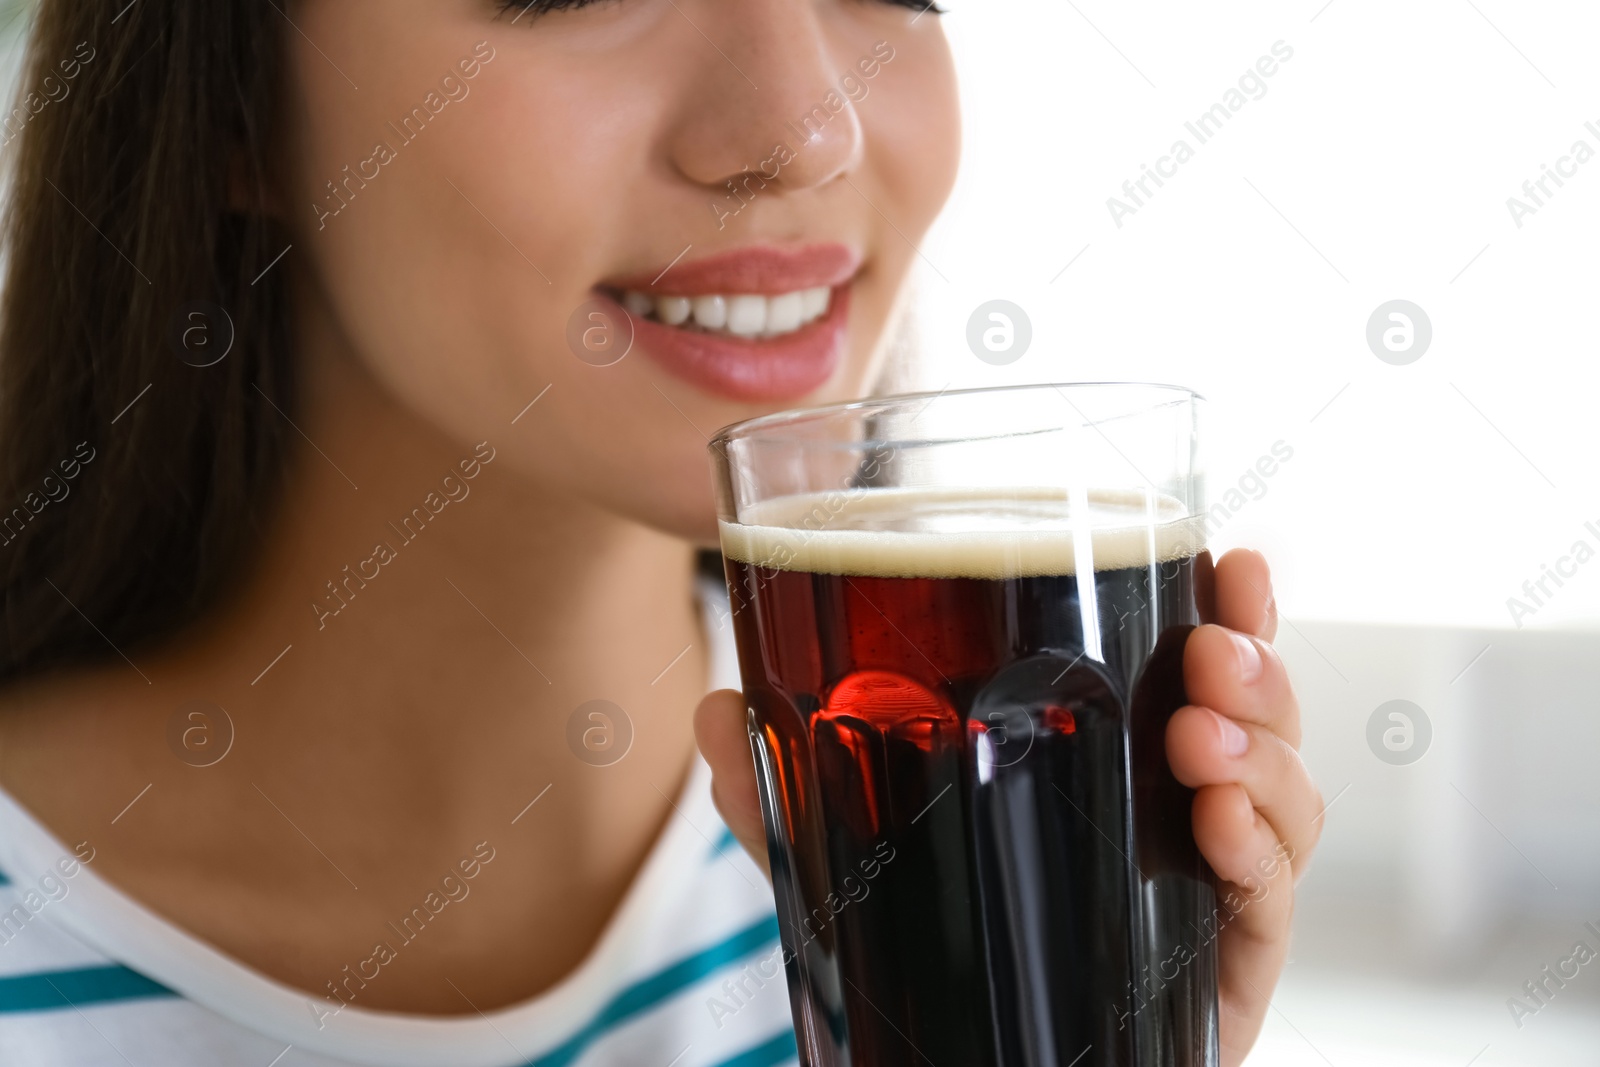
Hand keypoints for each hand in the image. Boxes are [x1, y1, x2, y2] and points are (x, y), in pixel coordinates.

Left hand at [695, 548, 1319, 1066]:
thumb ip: (784, 793)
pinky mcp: (1220, 976)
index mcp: (1114, 767)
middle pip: (1258, 723)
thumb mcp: (848, 857)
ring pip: (1285, 803)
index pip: (1190, 673)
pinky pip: (1269, 909)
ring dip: (1264, 754)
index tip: (1233, 561)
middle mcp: (1174, 819)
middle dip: (1258, 669)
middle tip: (1213, 647)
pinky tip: (1223, 828)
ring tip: (1201, 735)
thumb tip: (714, 709)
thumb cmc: (931, 948)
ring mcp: (1204, 895)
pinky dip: (1262, 859)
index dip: (1230, 613)